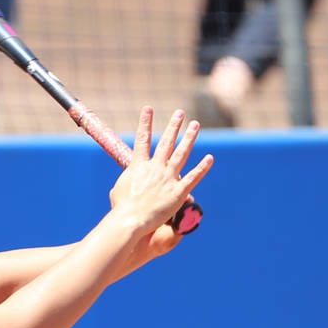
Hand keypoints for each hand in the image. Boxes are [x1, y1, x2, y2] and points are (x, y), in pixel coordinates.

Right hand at [109, 107, 212, 235]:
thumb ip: (126, 181)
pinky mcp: (178, 192)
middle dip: (173, 126)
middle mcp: (154, 168)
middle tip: (180, 113)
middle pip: (166, 142)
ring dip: (189, 138)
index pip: (142, 139)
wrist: (130, 219)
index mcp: (138, 166)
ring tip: (195, 125)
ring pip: (181, 154)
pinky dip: (202, 168)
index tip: (148, 108)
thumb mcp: (117, 190)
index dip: (145, 122)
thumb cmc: (121, 207)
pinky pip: (193, 177)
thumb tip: (127, 181)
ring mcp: (168, 178)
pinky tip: (210, 158)